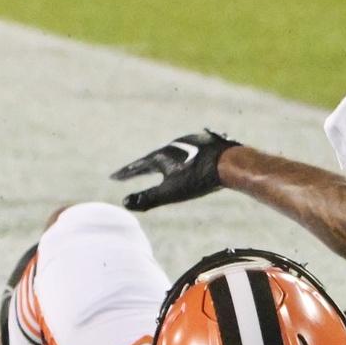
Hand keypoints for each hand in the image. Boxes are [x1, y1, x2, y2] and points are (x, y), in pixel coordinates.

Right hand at [110, 130, 240, 210]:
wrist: (231, 162)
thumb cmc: (199, 179)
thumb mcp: (171, 192)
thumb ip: (148, 198)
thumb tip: (124, 203)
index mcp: (162, 155)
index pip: (138, 167)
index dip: (126, 174)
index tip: (114, 177)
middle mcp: (175, 144)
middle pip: (154, 157)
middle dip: (143, 166)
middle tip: (133, 171)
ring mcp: (192, 141)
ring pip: (174, 152)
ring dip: (164, 159)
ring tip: (159, 164)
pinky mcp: (208, 141)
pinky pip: (191, 149)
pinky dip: (185, 156)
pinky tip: (190, 157)